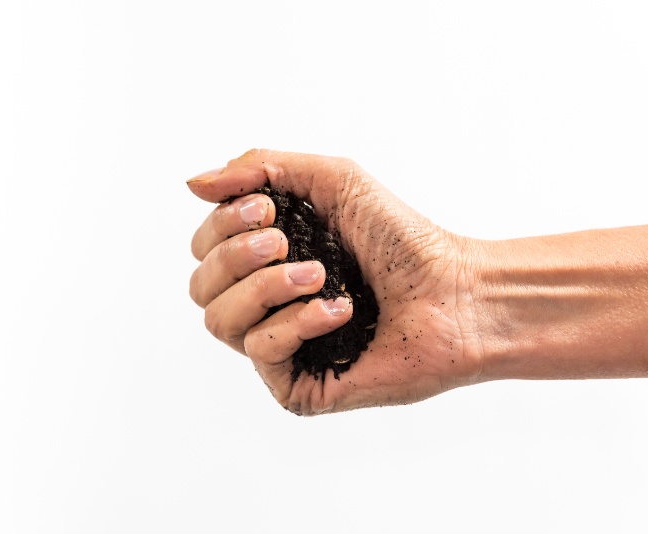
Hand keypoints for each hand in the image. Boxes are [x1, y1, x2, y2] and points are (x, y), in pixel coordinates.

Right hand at [188, 149, 482, 414]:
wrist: (455, 292)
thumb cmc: (401, 238)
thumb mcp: (331, 180)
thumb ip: (261, 169)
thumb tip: (193, 183)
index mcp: (267, 261)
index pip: (203, 249)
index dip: (221, 227)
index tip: (268, 209)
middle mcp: (267, 305)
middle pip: (201, 286)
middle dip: (236, 256)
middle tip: (284, 241)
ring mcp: (282, 346)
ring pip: (219, 321)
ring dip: (265, 289)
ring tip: (318, 275)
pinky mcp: (299, 384)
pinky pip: (261, 353)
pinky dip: (296, 324)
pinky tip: (339, 311)